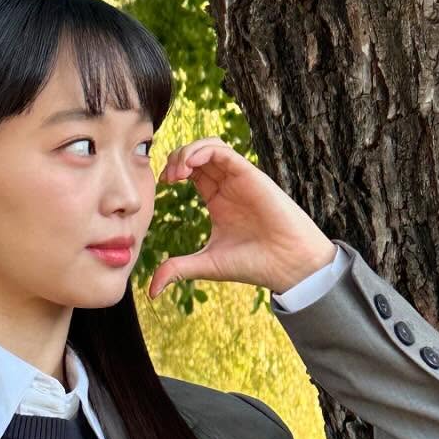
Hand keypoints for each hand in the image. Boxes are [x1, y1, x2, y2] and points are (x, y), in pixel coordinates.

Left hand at [146, 137, 337, 298]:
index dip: (173, 170)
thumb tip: (151, 291)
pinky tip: (189, 166)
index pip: (191, 172)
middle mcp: (228, 186)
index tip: (162, 185)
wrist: (286, 265)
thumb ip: (177, 270)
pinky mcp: (250, 174)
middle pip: (197, 154)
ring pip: (209, 146)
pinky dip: (202, 151)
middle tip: (167, 178)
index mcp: (217, 200)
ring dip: (187, 151)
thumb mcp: (206, 264)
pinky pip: (223, 150)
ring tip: (177, 172)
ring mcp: (239, 178)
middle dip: (176, 158)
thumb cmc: (253, 264)